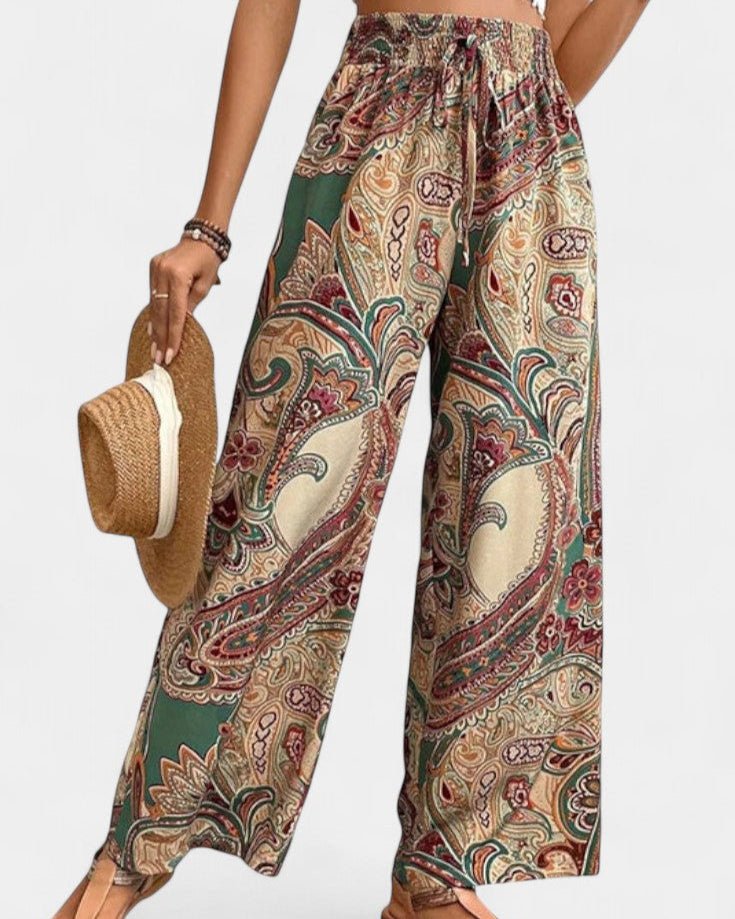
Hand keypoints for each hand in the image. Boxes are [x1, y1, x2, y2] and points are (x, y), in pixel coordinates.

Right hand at [149, 237, 221, 364]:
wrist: (202, 237)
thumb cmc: (208, 261)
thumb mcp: (205, 285)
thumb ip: (192, 305)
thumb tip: (181, 326)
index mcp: (177, 276)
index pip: (175, 313)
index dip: (173, 336)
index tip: (170, 355)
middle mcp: (162, 272)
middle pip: (161, 312)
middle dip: (160, 337)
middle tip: (159, 359)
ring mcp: (155, 269)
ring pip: (154, 305)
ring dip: (155, 328)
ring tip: (155, 349)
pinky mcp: (153, 268)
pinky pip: (153, 296)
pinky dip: (155, 313)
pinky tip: (153, 330)